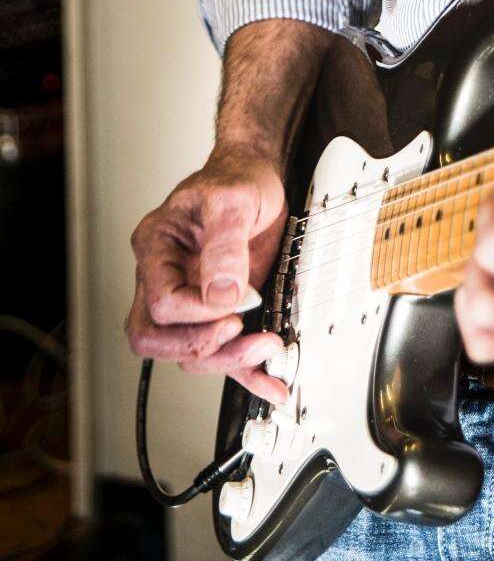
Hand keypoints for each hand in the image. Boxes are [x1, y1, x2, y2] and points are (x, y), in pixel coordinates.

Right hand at [126, 146, 289, 403]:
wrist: (256, 177)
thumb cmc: (236, 180)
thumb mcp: (234, 200)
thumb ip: (225, 244)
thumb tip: (222, 293)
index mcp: (156, 248)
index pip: (161, 302)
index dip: (199, 310)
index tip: (241, 296)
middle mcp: (164, 277)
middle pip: (155, 337)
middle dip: (199, 345)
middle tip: (240, 331)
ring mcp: (188, 299)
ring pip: (185, 353)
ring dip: (227, 360)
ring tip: (268, 347)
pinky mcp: (216, 312)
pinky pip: (221, 353)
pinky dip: (246, 373)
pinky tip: (271, 383)